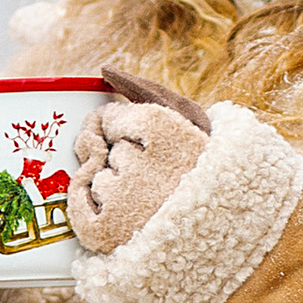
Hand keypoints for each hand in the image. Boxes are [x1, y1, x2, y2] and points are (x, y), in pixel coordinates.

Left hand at [71, 69, 213, 253]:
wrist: (224, 232)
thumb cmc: (201, 167)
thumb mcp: (187, 119)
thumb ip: (144, 91)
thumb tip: (104, 70)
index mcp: (167, 132)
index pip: (111, 118)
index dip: (119, 128)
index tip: (139, 140)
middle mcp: (143, 168)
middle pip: (104, 149)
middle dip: (119, 158)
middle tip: (153, 178)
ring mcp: (123, 203)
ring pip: (94, 176)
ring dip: (110, 185)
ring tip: (147, 201)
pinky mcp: (106, 233)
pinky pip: (78, 206)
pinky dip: (87, 207)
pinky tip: (117, 213)